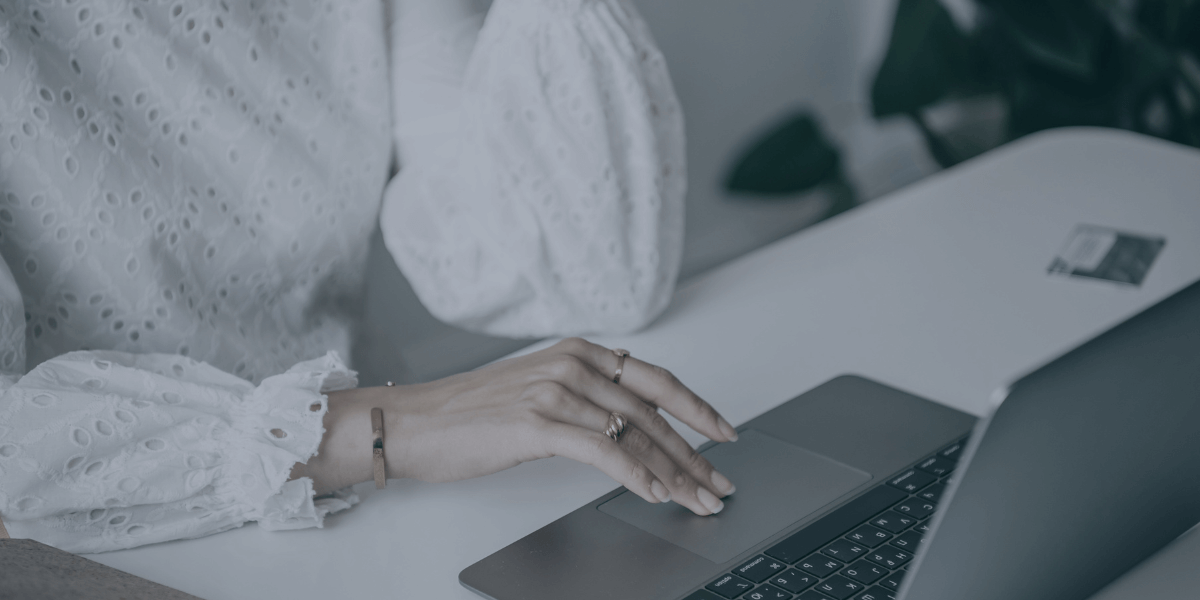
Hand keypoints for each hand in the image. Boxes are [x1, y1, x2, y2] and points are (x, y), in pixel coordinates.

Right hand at [294, 338, 738, 514]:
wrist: (414, 423)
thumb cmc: (472, 414)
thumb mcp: (539, 390)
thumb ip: (586, 399)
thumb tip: (634, 431)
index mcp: (579, 352)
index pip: (655, 380)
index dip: (696, 408)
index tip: (724, 433)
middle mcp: (573, 364)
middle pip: (652, 411)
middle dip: (694, 452)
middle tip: (719, 483)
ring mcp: (555, 391)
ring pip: (634, 434)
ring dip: (674, 472)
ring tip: (698, 499)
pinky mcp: (537, 423)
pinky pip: (602, 452)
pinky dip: (635, 475)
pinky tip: (655, 494)